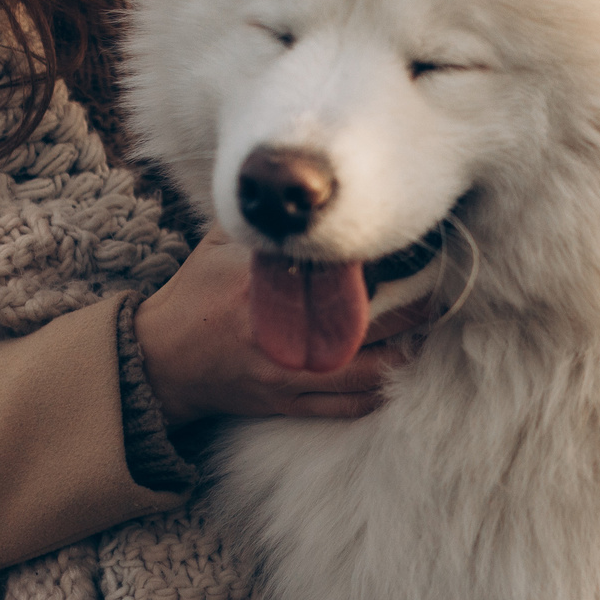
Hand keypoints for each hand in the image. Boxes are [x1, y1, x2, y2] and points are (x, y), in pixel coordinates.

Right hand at [135, 227, 431, 425]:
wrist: (160, 361)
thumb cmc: (193, 295)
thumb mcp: (219, 245)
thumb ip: (263, 226)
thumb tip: (302, 193)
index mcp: (266, 291)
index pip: (339, 277)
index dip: (383, 264)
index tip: (414, 248)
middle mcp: (284, 336)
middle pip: (371, 325)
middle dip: (411, 308)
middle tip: (440, 288)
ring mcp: (289, 376)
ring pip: (369, 372)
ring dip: (405, 351)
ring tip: (428, 327)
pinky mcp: (289, 404)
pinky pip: (348, 406)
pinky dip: (381, 390)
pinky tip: (400, 368)